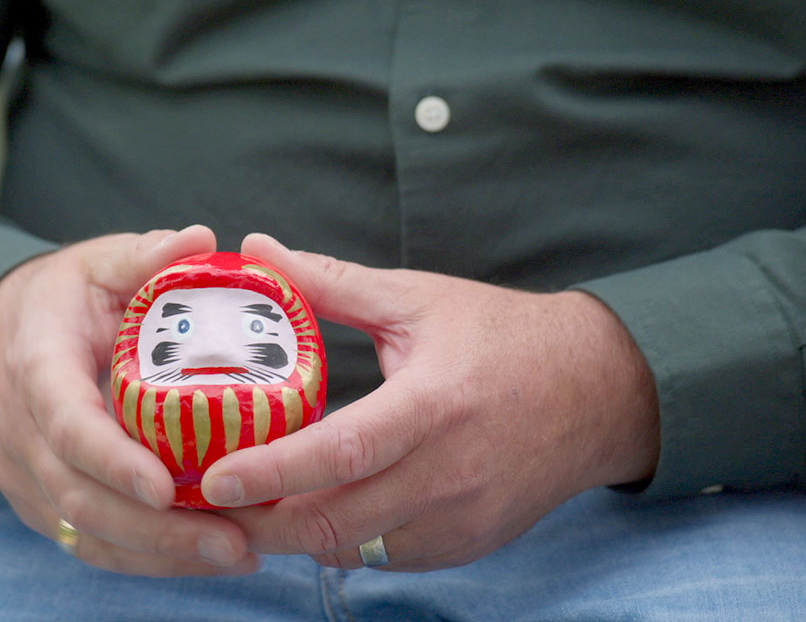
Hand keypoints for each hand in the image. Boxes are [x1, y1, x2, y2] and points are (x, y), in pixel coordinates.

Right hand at [0, 225, 259, 576]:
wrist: (3, 337)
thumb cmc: (66, 298)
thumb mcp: (98, 263)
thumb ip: (144, 255)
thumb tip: (201, 240)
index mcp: (38, 367)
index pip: (67, 424)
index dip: (112, 461)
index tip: (164, 488)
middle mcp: (24, 433)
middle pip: (81, 499)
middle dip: (156, 530)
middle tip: (234, 541)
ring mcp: (30, 475)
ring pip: (87, 533)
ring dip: (160, 554)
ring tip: (237, 554)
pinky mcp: (45, 502)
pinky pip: (92, 543)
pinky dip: (147, 558)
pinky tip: (207, 557)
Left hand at [203, 233, 659, 570]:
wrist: (598, 391)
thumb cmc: (503, 337)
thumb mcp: (417, 299)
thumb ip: (331, 282)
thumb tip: (257, 248)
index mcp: (433, 405)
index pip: (341, 452)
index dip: (271, 472)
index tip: (213, 481)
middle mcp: (449, 474)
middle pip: (336, 521)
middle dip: (260, 524)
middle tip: (207, 508)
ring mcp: (461, 519)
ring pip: (355, 548)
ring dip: (297, 534)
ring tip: (250, 507)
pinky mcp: (469, 543)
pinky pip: (386, 556)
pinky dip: (344, 539)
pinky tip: (318, 509)